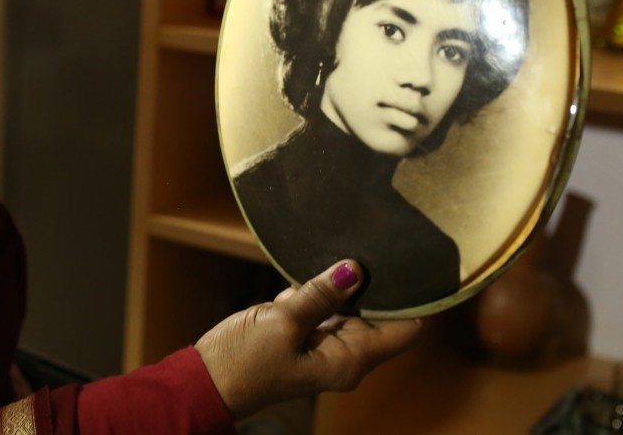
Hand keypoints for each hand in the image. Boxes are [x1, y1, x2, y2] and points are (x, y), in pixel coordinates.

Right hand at [195, 259, 422, 419]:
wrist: (207, 379)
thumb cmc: (244, 361)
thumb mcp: (283, 321)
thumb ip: (320, 295)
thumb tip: (356, 269)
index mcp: (349, 360)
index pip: (405, 331)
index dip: (415, 300)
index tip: (415, 265)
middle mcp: (343, 355)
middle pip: (378, 314)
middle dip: (373, 284)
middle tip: (368, 243)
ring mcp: (323, 346)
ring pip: (346, 307)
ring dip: (338, 285)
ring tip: (333, 251)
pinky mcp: (302, 336)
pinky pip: (320, 307)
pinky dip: (313, 291)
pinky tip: (300, 275)